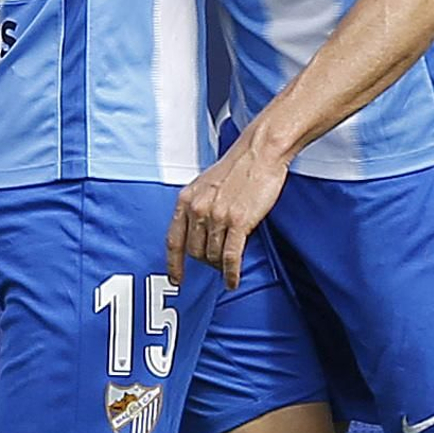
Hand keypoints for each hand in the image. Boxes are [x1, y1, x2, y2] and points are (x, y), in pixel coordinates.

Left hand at [167, 126, 290, 290]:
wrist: (260, 153)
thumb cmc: (238, 166)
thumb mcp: (205, 184)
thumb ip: (197, 206)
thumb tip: (196, 231)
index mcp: (186, 199)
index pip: (173, 241)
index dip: (174, 263)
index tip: (177, 277)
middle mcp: (198, 209)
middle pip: (195, 252)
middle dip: (205, 262)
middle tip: (215, 265)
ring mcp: (217, 216)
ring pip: (212, 256)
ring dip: (220, 266)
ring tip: (227, 268)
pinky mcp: (238, 222)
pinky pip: (230, 257)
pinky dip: (231, 273)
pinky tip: (232, 280)